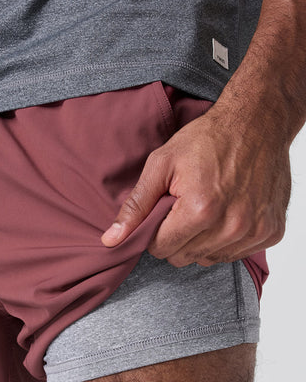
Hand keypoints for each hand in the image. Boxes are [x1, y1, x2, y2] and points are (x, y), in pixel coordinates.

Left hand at [100, 104, 291, 266]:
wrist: (258, 122)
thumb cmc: (207, 139)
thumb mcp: (161, 165)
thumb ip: (136, 206)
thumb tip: (110, 241)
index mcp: (200, 210)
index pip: (160, 249)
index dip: (155, 233)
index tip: (163, 213)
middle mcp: (231, 226)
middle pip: (183, 258)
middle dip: (177, 238)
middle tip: (184, 209)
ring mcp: (254, 231)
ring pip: (208, 260)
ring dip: (201, 242)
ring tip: (207, 209)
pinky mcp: (271, 232)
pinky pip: (235, 255)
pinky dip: (226, 240)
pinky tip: (228, 213)